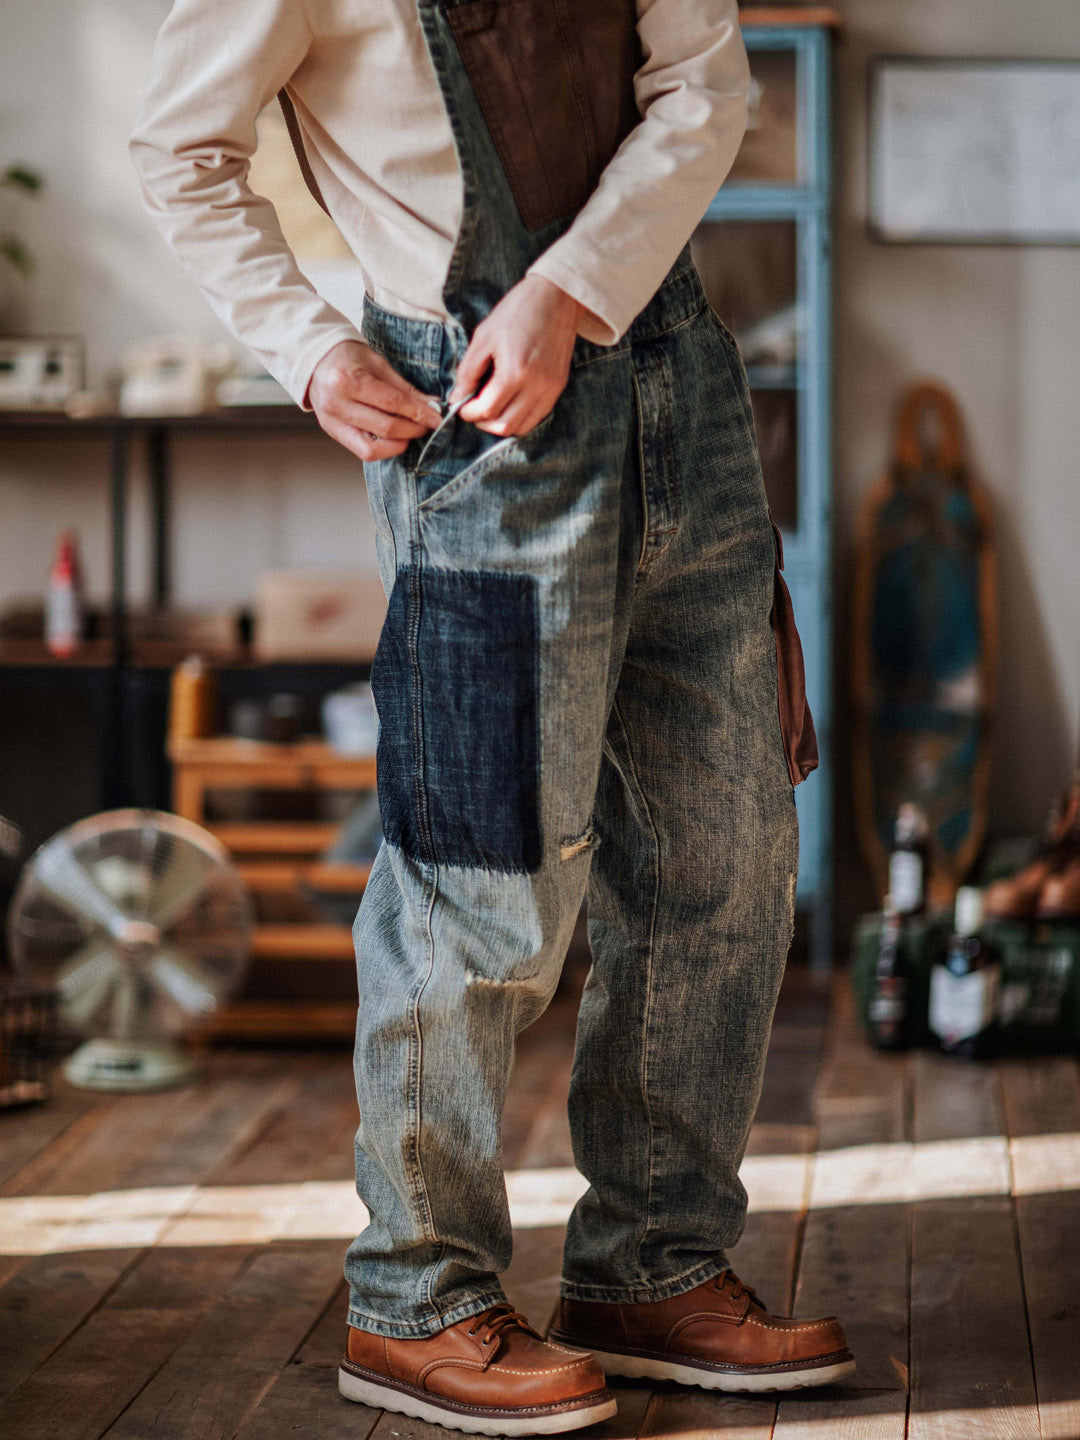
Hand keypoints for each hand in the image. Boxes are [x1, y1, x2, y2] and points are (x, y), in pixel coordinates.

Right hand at [307, 340, 439, 461]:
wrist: (316, 358)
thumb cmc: (348, 356)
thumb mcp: (378, 364)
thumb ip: (404, 389)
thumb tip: (431, 406)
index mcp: (347, 380)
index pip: (392, 403)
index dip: (419, 413)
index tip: (437, 418)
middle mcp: (335, 404)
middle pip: (385, 428)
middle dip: (413, 429)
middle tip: (427, 425)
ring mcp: (331, 421)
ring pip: (373, 449)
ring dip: (399, 444)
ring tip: (411, 432)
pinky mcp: (332, 432)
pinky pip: (362, 451)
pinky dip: (383, 448)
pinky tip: (394, 438)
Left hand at [450, 274, 585, 435]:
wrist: (555, 297)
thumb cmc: (516, 312)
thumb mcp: (483, 337)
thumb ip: (468, 371)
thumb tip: (457, 398)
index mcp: (514, 372)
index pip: (486, 410)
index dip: (468, 412)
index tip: (460, 406)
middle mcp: (535, 386)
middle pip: (504, 426)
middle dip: (483, 422)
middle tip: (473, 410)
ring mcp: (550, 389)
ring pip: (522, 427)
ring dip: (501, 424)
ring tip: (490, 408)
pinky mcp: (558, 387)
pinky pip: (538, 417)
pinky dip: (520, 418)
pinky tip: (509, 404)